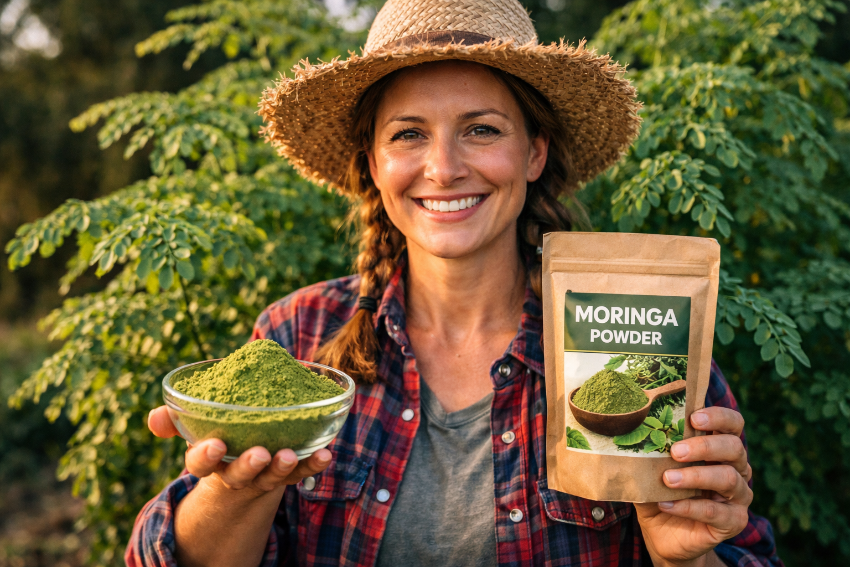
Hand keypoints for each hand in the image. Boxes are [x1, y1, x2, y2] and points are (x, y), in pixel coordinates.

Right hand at [147, 405, 331, 494]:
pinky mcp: (288, 472)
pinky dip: (313, 464)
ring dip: (281, 466)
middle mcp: (236, 472)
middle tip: (259, 454)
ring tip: (288, 454)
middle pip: (238, 475)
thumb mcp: (196, 426)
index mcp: (210, 459)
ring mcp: (263, 474)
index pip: (200, 463)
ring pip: (271, 476)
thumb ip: (176, 420)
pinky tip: (325, 454)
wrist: (244, 457)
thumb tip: (155, 417)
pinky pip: (301, 470)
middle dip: (247, 465)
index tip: (214, 444)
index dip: (205, 456)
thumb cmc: (218, 431)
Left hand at [634, 407, 751, 566]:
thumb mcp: (652, 468)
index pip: (733, 424)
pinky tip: (666, 504)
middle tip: (676, 451)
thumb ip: (649, 449)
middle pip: (734, 447)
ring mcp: (739, 496)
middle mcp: (736, 468)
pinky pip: (716, 511)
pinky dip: (689, 507)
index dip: (719, 417)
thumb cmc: (660, 492)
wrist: (662, 534)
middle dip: (705, 446)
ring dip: (696, 476)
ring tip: (668, 479)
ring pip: (728, 478)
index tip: (694, 417)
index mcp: (720, 448)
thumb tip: (627, 426)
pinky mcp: (734, 521)